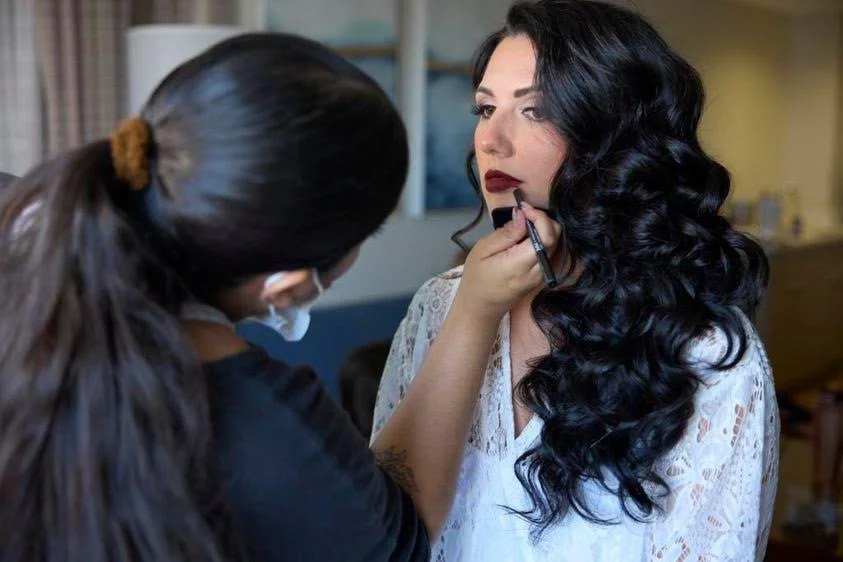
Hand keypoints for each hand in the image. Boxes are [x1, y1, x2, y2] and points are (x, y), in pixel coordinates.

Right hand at [455, 202, 560, 319]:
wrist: (480, 308)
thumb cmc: (476, 278)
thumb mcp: (483, 250)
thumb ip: (506, 233)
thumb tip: (522, 215)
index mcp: (521, 265)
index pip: (547, 237)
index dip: (540, 217)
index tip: (524, 208)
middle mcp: (537, 271)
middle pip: (555, 238)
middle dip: (543, 220)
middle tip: (523, 213)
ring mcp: (541, 276)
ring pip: (555, 244)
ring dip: (543, 228)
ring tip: (522, 223)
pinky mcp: (541, 277)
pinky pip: (549, 252)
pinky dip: (542, 239)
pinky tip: (525, 237)